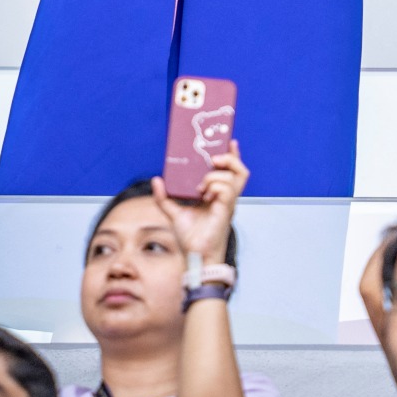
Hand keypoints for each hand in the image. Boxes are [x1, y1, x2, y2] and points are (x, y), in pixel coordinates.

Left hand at [151, 142, 248, 260]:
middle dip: (230, 159)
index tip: (230, 141)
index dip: (233, 156)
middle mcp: (226, 197)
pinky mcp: (226, 210)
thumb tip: (156, 180)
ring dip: (215, 176)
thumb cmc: (190, 238)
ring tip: (202, 185)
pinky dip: (214, 187)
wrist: (194, 255)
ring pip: (234, 177)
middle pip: (240, 171)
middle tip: (214, 159)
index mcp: (218, 195)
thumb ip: (164, 197)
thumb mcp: (173, 212)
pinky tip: (204, 194)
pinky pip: (226, 190)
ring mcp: (228, 203)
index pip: (231, 172)